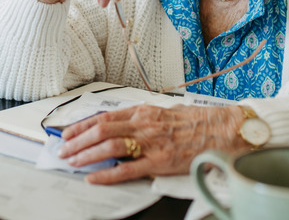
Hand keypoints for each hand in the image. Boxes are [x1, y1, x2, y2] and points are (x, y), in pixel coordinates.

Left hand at [58, 104, 248, 183]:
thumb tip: (124, 124)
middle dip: (78, 141)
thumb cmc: (199, 122)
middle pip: (101, 130)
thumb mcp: (167, 112)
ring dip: (87, 155)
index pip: (104, 116)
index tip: (68, 133)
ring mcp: (152, 143)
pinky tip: (94, 178)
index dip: (82, 125)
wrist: (225, 130)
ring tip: (73, 162)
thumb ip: (144, 118)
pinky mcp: (160, 162)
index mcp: (145, 111)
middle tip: (63, 150)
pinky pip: (128, 169)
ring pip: (110, 146)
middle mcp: (145, 124)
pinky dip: (108, 174)